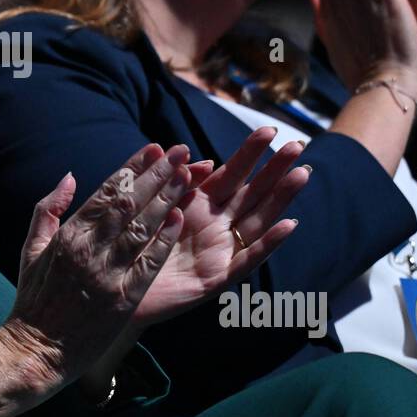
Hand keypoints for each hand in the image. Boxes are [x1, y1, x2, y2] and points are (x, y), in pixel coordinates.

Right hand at [0, 143, 193, 387]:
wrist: (36, 350)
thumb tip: (69, 176)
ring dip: (167, 199)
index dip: (132, 167)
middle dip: (157, 174)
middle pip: (129, 203)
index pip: (106, 192)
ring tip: (189, 176)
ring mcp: (106, 274)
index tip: (154, 148)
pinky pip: (148, 264)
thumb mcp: (32, 249)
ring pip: (142, 227)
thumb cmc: (34, 299)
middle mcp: (88, 250)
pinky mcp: (123, 299)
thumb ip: (48, 210)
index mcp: (68, 236)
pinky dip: (164, 240)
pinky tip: (181, 219)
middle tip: (181, 152)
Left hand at [132, 127, 307, 329]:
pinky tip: (289, 225)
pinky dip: (268, 244)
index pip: (232, 173)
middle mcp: (216, 225)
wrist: (114, 287)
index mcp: (200, 204)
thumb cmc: (133, 244)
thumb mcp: (152, 206)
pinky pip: (247, 260)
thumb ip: (175, 183)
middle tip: (298, 144)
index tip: (269, 129)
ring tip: (302, 174)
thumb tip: (200, 159)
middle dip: (275, 169)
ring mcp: (219, 251)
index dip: (250, 152)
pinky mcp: (216, 279)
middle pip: (252, 193)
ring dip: (280, 198)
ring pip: (258, 221)